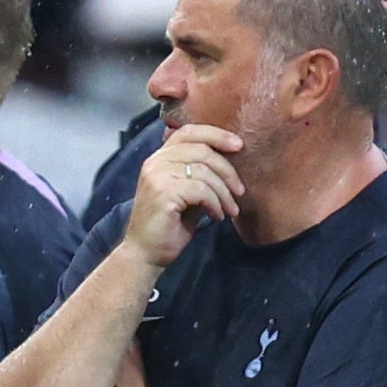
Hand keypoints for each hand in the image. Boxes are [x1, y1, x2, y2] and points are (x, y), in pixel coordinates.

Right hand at [122, 124, 243, 268]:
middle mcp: (155, 162)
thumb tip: (229, 162)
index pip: (189, 132)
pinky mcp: (163, 193)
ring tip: (230, 210)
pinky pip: (201, 190)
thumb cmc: (169, 226)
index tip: (238, 146)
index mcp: (159, 158)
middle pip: (202, 150)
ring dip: (224, 192)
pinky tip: (217, 216)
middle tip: (240, 191)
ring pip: (204, 171)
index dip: (216, 134)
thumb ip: (200, 175)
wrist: (146, 254)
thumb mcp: (187, 194)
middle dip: (228, 170)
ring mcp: (157, 176)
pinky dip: (215, 203)